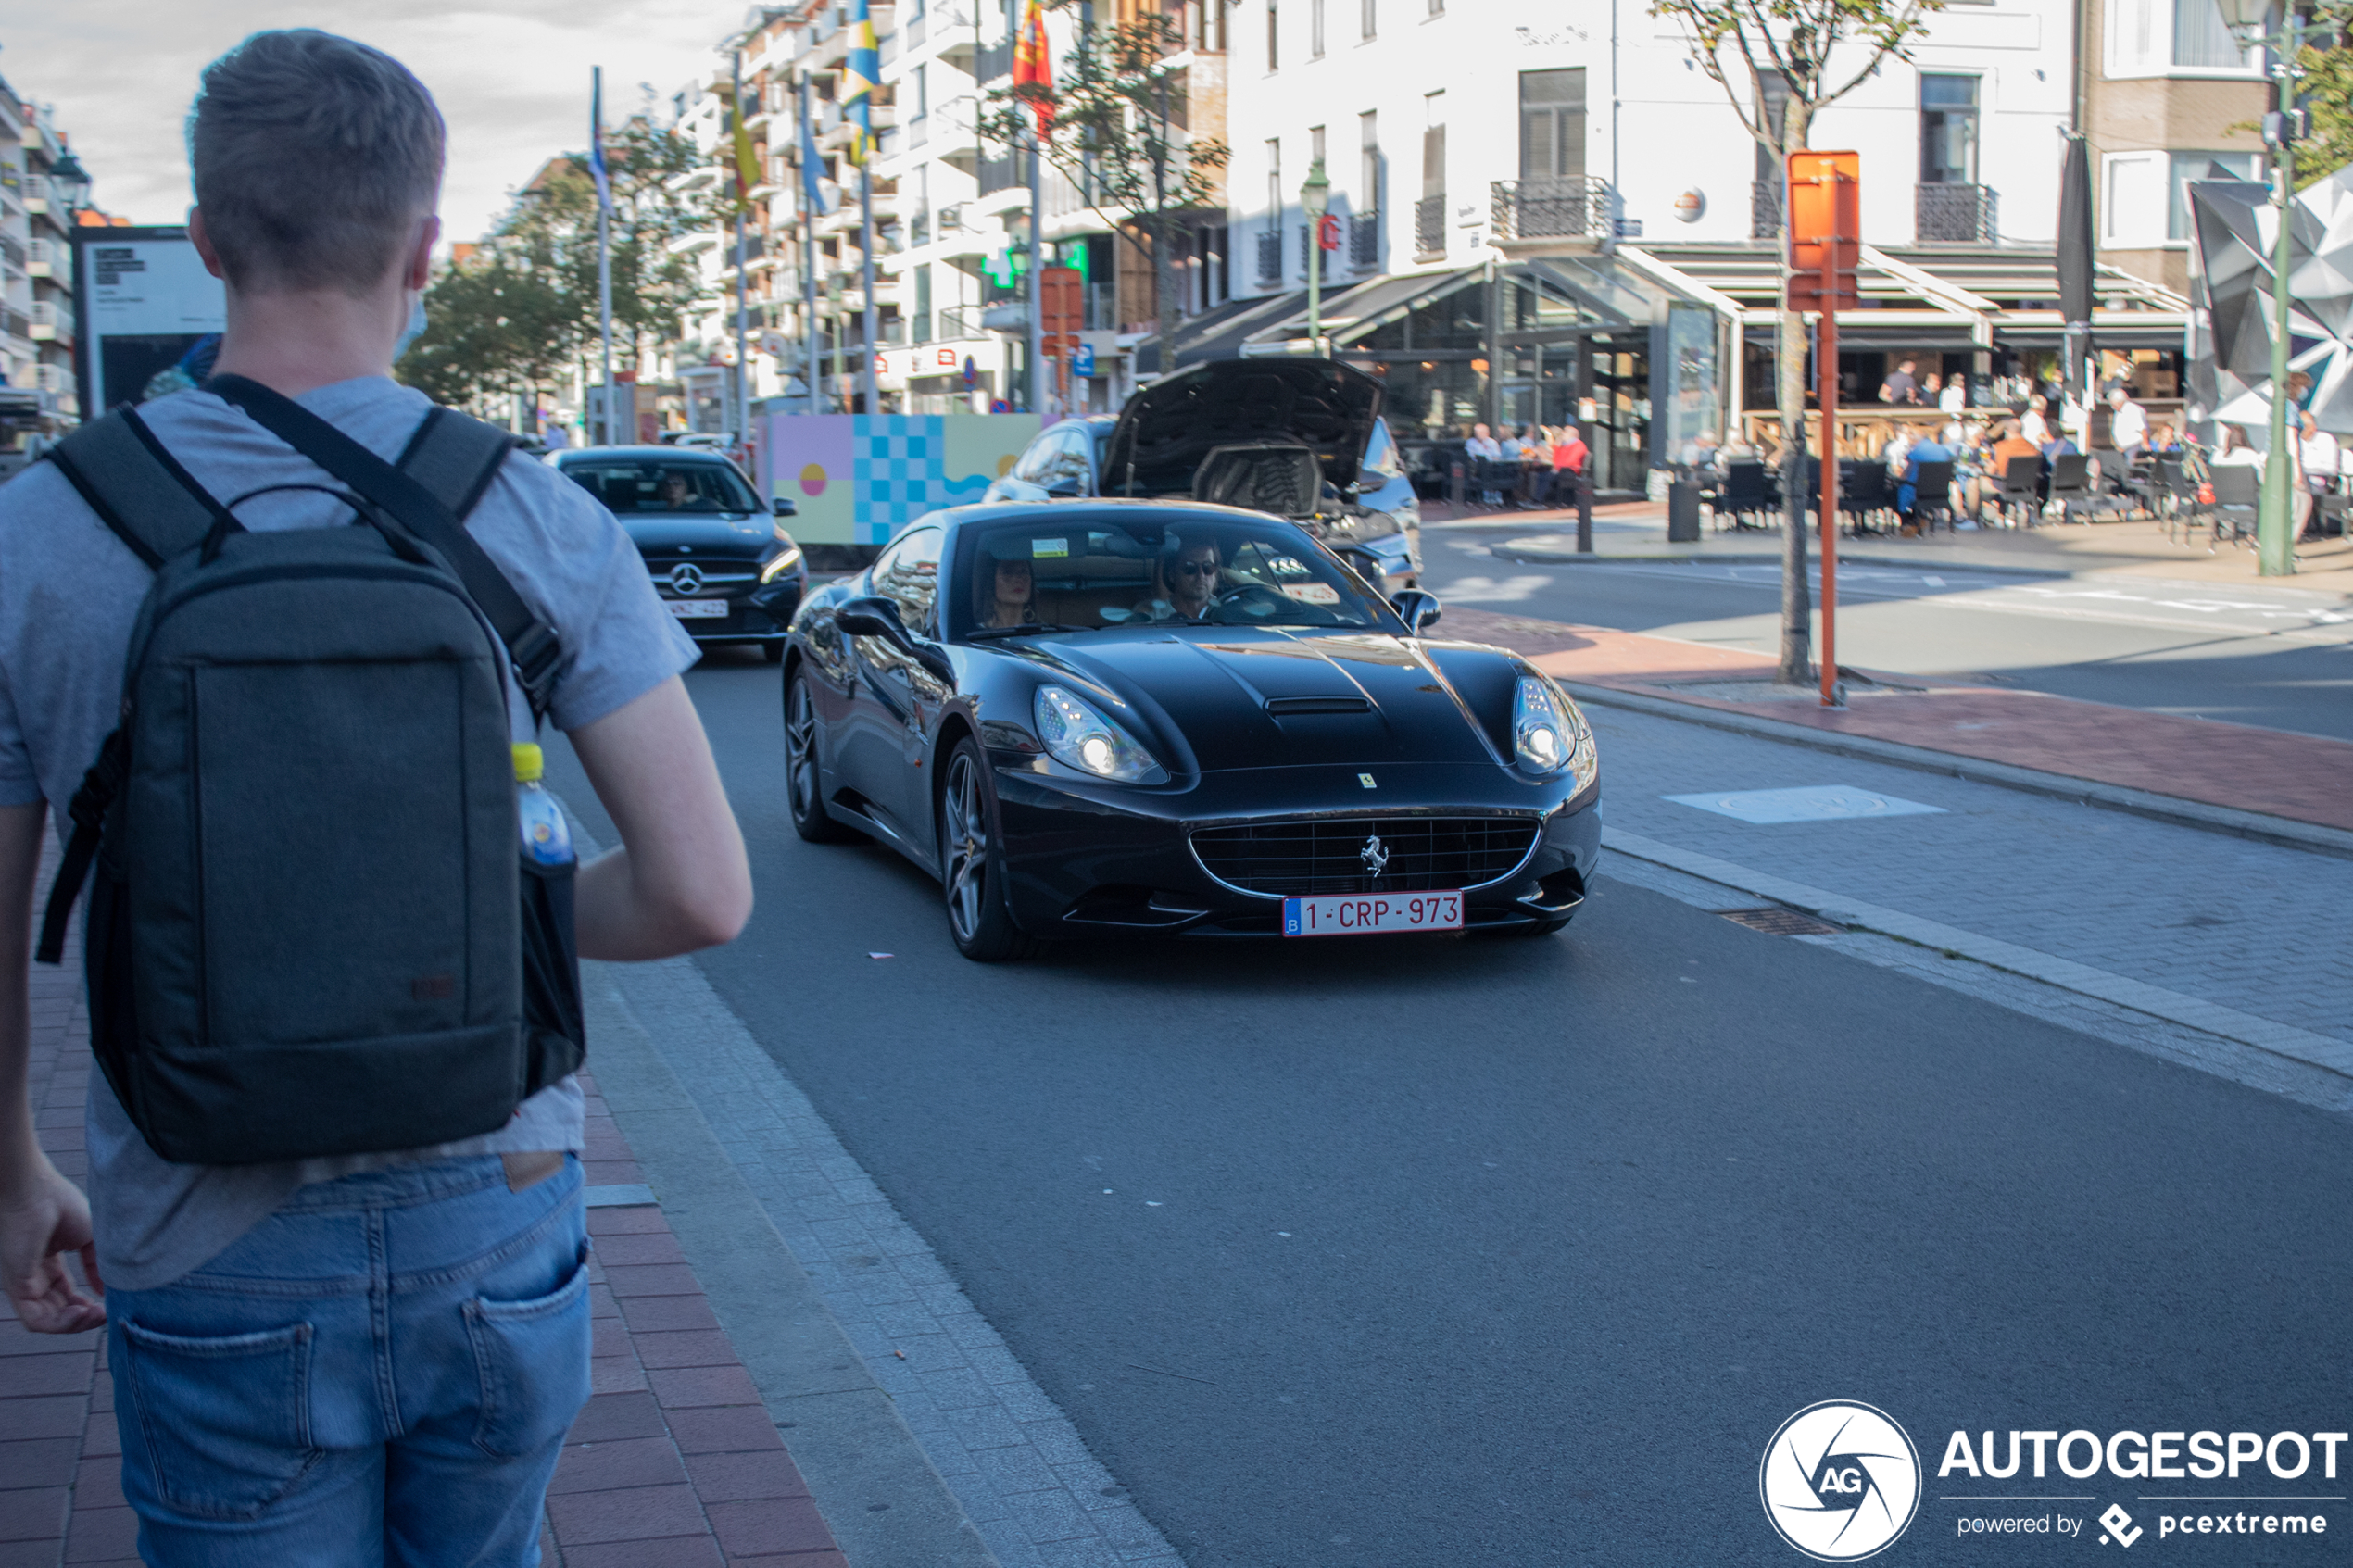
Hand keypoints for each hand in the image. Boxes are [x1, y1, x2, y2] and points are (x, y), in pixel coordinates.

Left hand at [2, 1156, 104, 1333]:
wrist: (36, 1191)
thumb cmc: (61, 1204)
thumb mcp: (91, 1238)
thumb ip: (98, 1264)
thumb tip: (106, 1290)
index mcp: (47, 1262)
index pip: (64, 1295)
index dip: (86, 1305)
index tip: (109, 1304)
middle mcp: (32, 1276)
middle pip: (56, 1311)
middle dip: (83, 1319)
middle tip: (105, 1315)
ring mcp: (22, 1283)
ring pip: (46, 1320)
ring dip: (74, 1325)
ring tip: (97, 1315)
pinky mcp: (16, 1286)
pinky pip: (36, 1319)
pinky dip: (60, 1324)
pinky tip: (82, 1313)